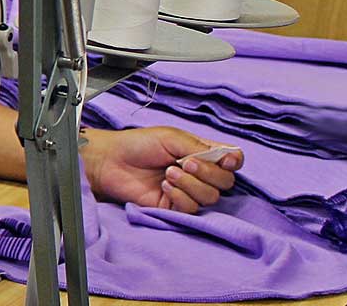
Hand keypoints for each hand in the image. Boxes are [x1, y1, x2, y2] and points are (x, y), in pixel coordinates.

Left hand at [81, 127, 241, 213]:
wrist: (112, 161)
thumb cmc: (139, 145)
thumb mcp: (173, 138)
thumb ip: (201, 148)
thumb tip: (228, 158)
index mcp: (202, 153)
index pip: (233, 160)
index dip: (234, 162)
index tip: (226, 160)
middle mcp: (200, 174)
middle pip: (226, 182)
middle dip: (208, 173)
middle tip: (184, 163)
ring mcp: (188, 191)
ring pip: (210, 197)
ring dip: (190, 184)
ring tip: (168, 173)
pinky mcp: (175, 207)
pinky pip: (191, 209)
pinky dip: (180, 196)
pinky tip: (163, 186)